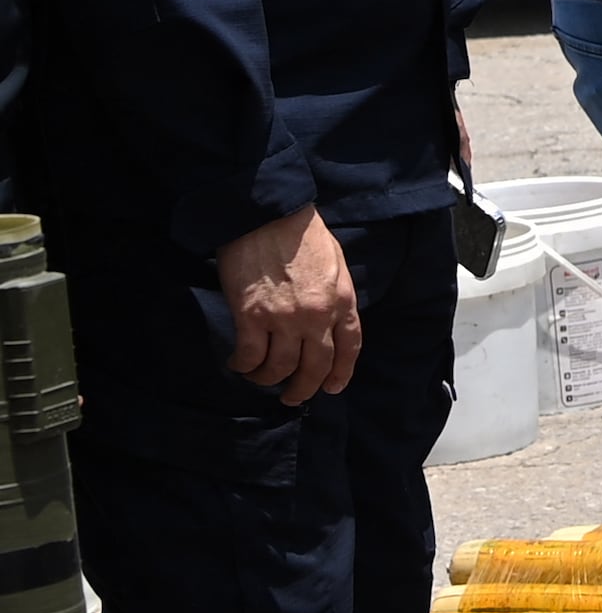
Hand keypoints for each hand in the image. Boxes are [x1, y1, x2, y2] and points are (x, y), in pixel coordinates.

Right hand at [212, 207, 359, 405]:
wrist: (267, 215)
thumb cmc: (302, 235)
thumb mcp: (336, 265)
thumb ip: (337, 297)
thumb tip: (332, 324)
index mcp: (343, 301)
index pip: (350, 348)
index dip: (341, 373)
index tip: (332, 387)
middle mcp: (318, 316)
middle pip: (315, 367)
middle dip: (305, 388)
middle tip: (294, 398)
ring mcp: (284, 319)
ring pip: (281, 368)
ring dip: (270, 380)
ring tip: (262, 380)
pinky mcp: (251, 317)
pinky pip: (249, 356)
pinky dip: (244, 366)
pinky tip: (240, 365)